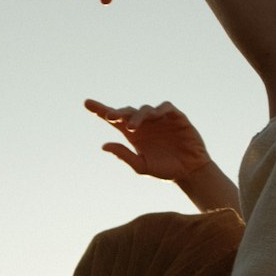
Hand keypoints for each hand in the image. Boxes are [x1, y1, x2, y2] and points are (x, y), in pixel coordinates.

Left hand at [85, 99, 211, 180]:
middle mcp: (144, 123)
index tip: (87, 103)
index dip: (101, 110)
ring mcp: (159, 119)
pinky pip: (165, 108)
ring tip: (132, 128)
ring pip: (144, 110)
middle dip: (117, 113)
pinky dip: (158, 111)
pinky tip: (153, 117)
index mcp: (133, 134)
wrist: (189, 172)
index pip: (114, 119)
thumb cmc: (164, 170)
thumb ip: (124, 155)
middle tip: (109, 117)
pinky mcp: (175, 117)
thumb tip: (103, 146)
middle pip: (127, 112)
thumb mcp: (141, 166)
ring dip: (137, 116)